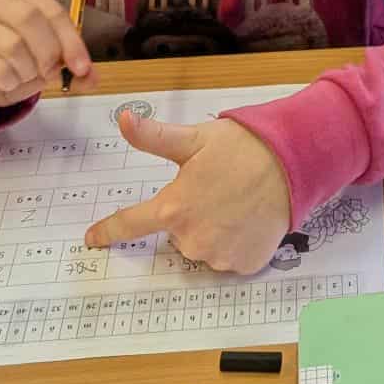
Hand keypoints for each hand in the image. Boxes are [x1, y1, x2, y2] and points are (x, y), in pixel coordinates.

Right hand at [0, 0, 93, 123]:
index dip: (71, 39)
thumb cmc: (13, 59)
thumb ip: (70, 62)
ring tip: (25, 75)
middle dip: (48, 52)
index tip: (81, 67)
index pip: (52, 10)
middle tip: (52, 73)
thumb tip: (92, 77)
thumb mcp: (46, 56)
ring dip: (28, 70)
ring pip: (13, 46)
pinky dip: (11, 82)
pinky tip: (7, 82)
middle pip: (29, 19)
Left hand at [85, 111, 291, 273]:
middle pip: (177, 232)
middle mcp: (191, 239)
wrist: (291, 162)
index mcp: (173, 208)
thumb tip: (122, 118)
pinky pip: (230, 257)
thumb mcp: (195, 138)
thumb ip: (155, 137)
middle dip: (188, 214)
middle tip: (213, 189)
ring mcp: (218, 256)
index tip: (92, 238)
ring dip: (212, 228)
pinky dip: (236, 242)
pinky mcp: (244, 265)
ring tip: (235, 201)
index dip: (109, 231)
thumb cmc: (241, 146)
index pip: (130, 224)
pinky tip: (249, 218)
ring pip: (204, 245)